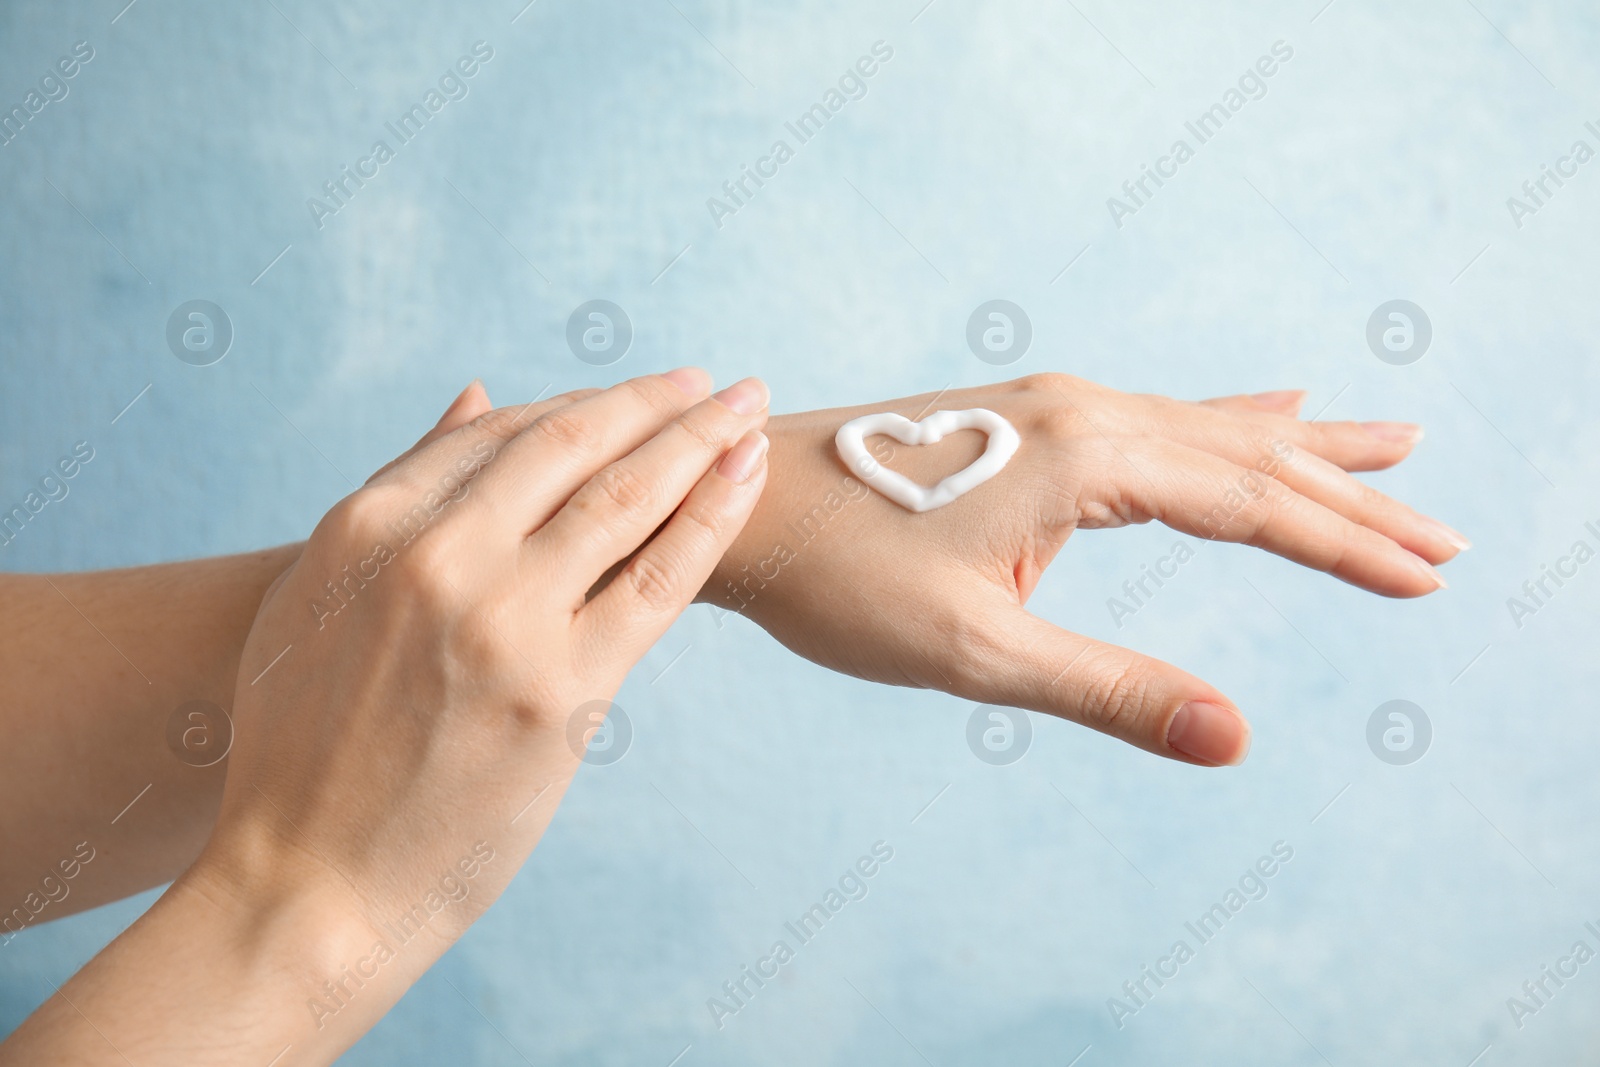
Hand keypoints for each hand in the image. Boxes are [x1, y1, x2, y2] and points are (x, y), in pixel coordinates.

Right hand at [1, 369, 770, 1064]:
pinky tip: (747, 477)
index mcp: (368, 524)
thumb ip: (401, 491)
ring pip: (626, 496)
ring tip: (749, 409)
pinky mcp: (563, 688)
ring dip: (699, 440)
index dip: (584, 405)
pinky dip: (712, 515)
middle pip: (574, 445)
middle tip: (718, 384)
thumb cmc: (300, 750)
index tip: (638, 395)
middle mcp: (438, 554)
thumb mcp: (311, 598)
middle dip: (657, 403)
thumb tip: (479, 395)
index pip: (503, 432)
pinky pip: (660, 578)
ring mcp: (505, 618)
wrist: (303, 883)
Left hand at [707, 373, 1465, 766]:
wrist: (737, 505)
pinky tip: (1265, 411)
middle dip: (1350, 499)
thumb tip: (1235, 738)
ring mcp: (1053, 405)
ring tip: (1392, 448)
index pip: (1250, 503)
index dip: (1344, 545)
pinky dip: (1228, 424)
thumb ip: (1111, 690)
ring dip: (1305, 453)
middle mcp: (1082, 410)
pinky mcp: (1026, 418)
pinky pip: (1158, 419)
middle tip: (1445, 535)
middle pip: (1250, 455)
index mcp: (1083, 456)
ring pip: (1210, 430)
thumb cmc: (839, 579)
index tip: (1428, 577)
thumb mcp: (977, 652)